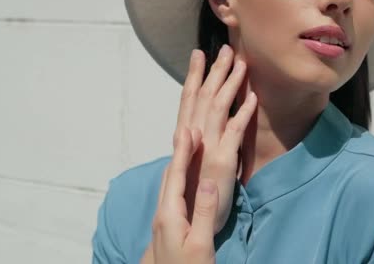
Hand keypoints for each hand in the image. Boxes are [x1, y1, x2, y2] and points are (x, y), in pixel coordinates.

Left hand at [141, 128, 218, 263]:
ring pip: (168, 184)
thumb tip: (210, 181)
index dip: (182, 152)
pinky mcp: (167, 227)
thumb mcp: (201, 244)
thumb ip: (205, 212)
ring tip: (185, 148)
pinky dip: (178, 178)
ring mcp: (163, 221)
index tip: (187, 130)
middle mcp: (162, 214)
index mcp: (170, 214)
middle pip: (169, 175)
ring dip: (177, 163)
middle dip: (179, 152)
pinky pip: (171, 194)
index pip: (176, 175)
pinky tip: (183, 179)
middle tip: (188, 130)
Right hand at [174, 45, 257, 233]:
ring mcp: (207, 147)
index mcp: (184, 135)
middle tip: (226, 48)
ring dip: (230, 84)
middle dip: (215, 71)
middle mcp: (193, 137)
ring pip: (218, 107)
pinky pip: (234, 131)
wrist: (190, 218)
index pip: (188, 98)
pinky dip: (242, 112)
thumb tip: (197, 121)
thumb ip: (192, 137)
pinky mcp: (223, 160)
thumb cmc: (192, 188)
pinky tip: (253, 97)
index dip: (194, 75)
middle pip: (204, 96)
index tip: (200, 53)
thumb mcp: (188, 159)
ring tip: (241, 64)